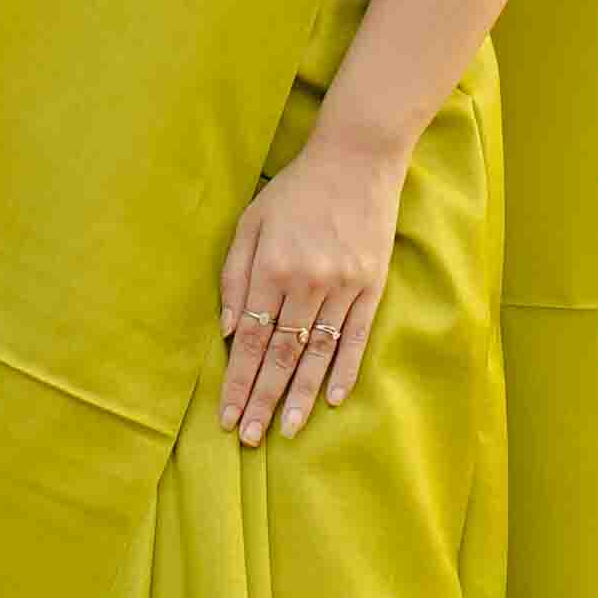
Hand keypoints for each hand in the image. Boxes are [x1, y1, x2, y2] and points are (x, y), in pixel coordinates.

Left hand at [217, 119, 405, 442]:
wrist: (357, 159)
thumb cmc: (295, 191)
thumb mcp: (250, 222)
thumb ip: (235, 276)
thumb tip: (229, 330)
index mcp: (272, 268)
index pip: (251, 340)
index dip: (238, 381)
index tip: (226, 415)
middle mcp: (307, 283)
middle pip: (281, 355)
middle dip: (263, 400)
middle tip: (249, 438)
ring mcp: (343, 287)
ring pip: (317, 354)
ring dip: (301, 397)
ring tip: (286, 431)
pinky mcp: (371, 286)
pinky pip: (355, 337)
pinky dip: (343, 370)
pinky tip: (332, 400)